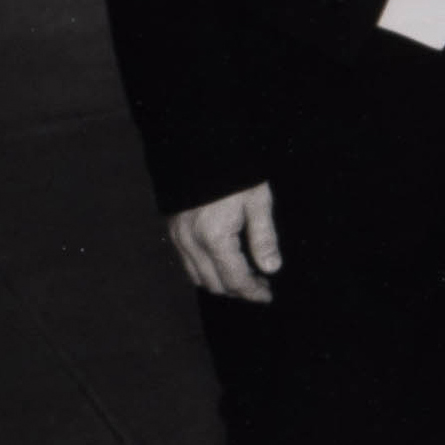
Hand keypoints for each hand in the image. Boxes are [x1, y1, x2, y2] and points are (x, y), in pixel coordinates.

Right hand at [167, 182, 278, 302]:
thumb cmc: (235, 172)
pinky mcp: (172, 231)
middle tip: (260, 287)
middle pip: (213, 284)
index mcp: (215, 238)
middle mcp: (191, 244)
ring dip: (220, 283)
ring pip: (197, 277)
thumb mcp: (258, 201)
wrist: (200, 148)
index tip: (267, 296)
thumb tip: (271, 269)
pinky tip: (222, 263)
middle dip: (237, 291)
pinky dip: (204, 270)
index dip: (252, 292)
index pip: (234, 279)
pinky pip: (187, 263)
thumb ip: (264, 238)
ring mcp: (178, 238)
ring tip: (244, 278)